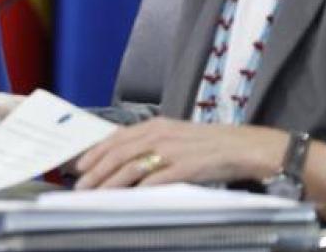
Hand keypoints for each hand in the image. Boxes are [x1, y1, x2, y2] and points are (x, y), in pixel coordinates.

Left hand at [74, 117, 287, 189]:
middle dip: (95, 171)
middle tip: (80, 185)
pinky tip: (128, 198)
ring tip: (96, 195)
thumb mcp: (176, 136)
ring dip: (110, 183)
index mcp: (156, 125)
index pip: (116, 138)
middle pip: (118, 153)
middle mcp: (160, 135)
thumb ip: (152, 144)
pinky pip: (156, 180)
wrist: (245, 147)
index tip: (80, 166)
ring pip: (131, 167)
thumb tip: (126, 160)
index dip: (95, 152)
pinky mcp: (186, 168)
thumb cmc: (211, 144)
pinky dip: (139, 190)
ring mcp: (172, 151)